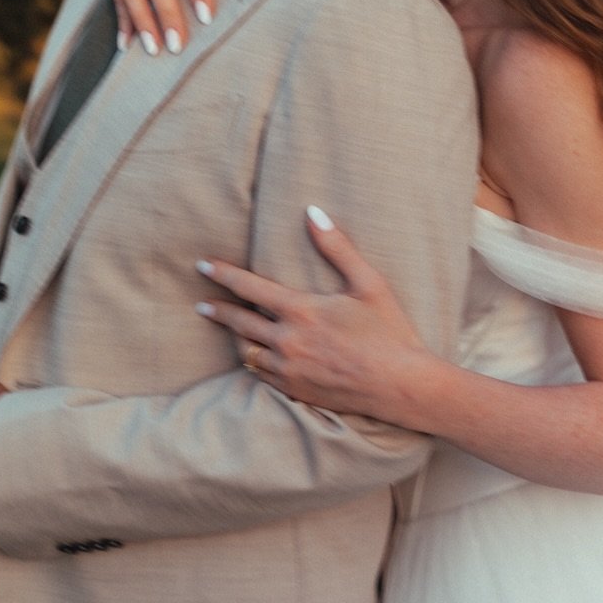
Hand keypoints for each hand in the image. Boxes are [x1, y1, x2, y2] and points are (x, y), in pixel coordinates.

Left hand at [195, 210, 434, 423]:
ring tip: (229, 329)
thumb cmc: (388, 331)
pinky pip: (261, 375)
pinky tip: (253, 358)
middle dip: (218, 310)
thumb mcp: (368, 282)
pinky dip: (254, 362)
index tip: (203, 266)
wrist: (400, 385)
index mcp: (301, 310)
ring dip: (235, 337)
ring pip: (247, 351)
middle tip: (202, 304)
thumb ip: (337, 247)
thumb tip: (313, 212)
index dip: (223, 275)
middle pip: (240, 322)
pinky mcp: (295, 390)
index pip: (249, 288)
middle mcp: (287, 341)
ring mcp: (289, 369)